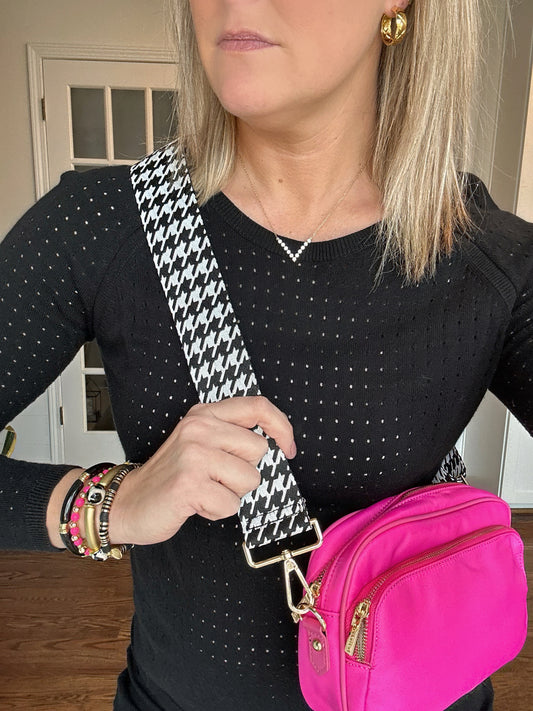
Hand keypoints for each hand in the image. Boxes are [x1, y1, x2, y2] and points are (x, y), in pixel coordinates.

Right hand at [109, 396, 295, 545]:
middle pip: (260, 450)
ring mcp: (193, 455)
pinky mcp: (189, 484)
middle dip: (245, 472)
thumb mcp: (200, 442)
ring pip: (250, 479)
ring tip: (204, 490)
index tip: (288, 448)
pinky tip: (195, 503)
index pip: (258, 407)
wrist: (128, 502)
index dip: (282, 427)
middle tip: (216, 477)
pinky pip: (231, 504)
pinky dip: (217, 511)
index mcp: (204, 414)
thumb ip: (232, 436)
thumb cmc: (172, 476)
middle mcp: (199, 428)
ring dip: (231, 494)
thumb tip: (278, 445)